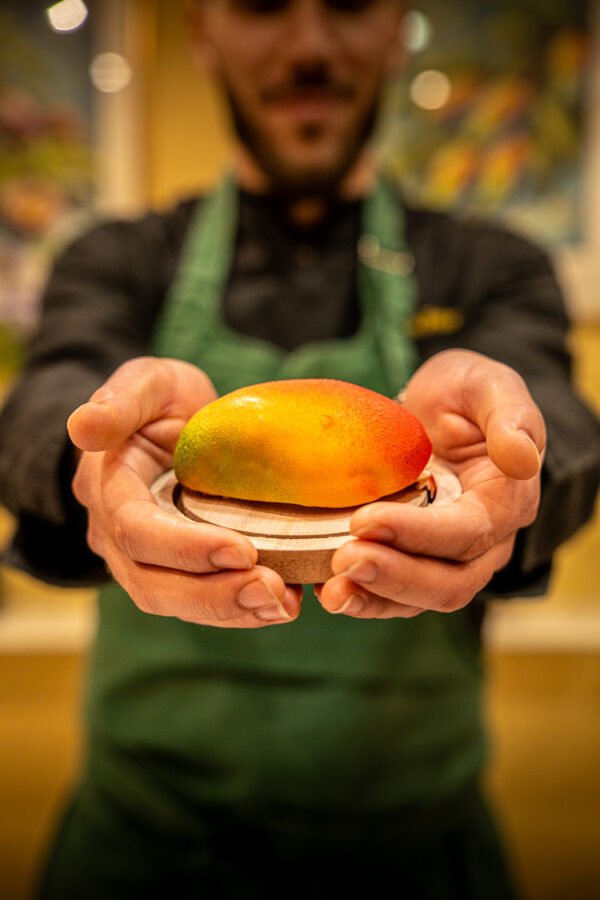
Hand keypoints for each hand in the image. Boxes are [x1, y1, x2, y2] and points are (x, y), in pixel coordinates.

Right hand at [68, 357, 300, 626]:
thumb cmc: (159, 401)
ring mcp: (142, 560)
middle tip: (272, 591)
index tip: (243, 550)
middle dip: (213, 595)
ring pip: (176, 603)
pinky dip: (240, 611)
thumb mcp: (146, 383)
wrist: (164, 426)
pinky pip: (200, 603)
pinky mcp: (174, 572)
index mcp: (108, 488)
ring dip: (231, 611)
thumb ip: (120, 401)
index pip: (137, 531)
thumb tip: (82, 427)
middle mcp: (116, 535)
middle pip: (153, 584)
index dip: (185, 547)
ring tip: (283, 605)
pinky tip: (283, 604)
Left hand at [318, 350, 545, 618]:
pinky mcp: (415, 562)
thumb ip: (511, 417)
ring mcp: (448, 559)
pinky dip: (361, 598)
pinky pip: (393, 596)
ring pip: (419, 599)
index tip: (365, 520)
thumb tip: (522, 460)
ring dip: (374, 599)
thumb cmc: (465, 393)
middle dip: (394, 576)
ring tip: (331, 591)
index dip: (418, 534)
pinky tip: (323, 588)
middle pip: (449, 582)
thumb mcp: (489, 386)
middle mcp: (484, 543)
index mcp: (506, 502)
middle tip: (343, 560)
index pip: (467, 533)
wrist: (436, 408)